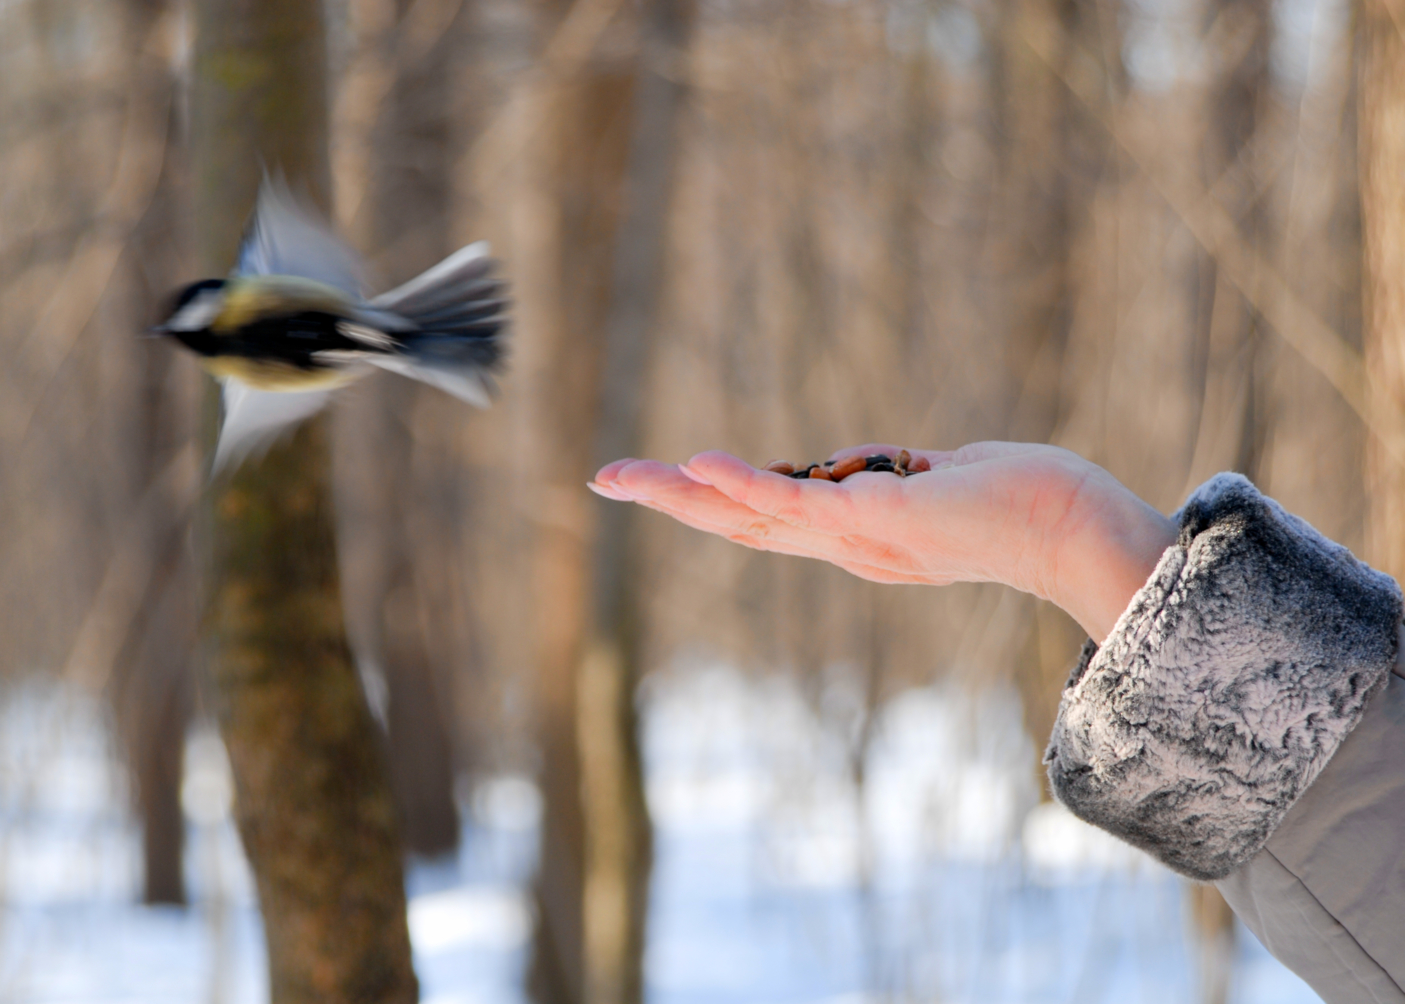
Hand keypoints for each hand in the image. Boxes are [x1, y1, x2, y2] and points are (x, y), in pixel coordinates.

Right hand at [590, 442, 1176, 641]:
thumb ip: (902, 478)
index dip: (708, 502)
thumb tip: (892, 463)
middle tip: (603, 480)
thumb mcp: (941, 484)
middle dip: (666, 502)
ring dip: (678, 495)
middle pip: (737, 526)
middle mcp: (844, 549)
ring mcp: (857, 539)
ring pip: (749, 518)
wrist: (1075, 532)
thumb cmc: (1023, 503)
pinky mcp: (879, 520)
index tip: (663, 479)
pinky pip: (797, 505)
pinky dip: (743, 486)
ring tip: (619, 476)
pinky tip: (698, 464)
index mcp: (853, 542)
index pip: (764, 521)